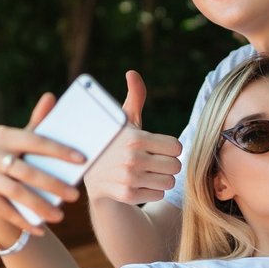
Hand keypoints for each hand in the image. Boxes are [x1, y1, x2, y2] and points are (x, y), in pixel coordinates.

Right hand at [0, 92, 83, 240]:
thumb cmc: (19, 163)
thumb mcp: (28, 146)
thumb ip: (40, 124)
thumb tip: (50, 97)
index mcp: (3, 135)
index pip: (34, 140)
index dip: (58, 149)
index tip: (82, 160)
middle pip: (25, 169)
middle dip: (52, 184)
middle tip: (75, 196)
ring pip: (15, 191)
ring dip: (40, 206)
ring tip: (60, 216)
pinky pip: (5, 210)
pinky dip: (25, 221)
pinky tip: (42, 229)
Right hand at [82, 70, 184, 205]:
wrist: (92, 175)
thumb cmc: (114, 143)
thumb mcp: (123, 120)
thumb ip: (135, 97)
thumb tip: (132, 73)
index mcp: (135, 138)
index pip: (177, 147)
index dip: (169, 147)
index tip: (157, 147)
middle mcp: (133, 158)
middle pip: (176, 166)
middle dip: (167, 164)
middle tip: (153, 161)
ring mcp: (130, 178)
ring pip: (169, 181)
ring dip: (161, 178)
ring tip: (146, 172)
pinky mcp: (128, 195)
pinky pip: (158, 193)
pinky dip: (151, 190)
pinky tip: (138, 183)